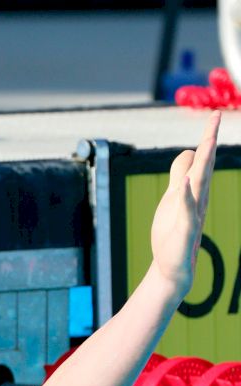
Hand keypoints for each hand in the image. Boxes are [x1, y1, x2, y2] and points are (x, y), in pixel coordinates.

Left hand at [150, 112, 219, 295]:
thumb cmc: (172, 234)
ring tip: (206, 142)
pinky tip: (185, 185)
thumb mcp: (173, 200)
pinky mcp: (186, 231)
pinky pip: (187, 212)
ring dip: (202, 164)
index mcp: (190, 190)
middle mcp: (196, 199)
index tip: (214, 115)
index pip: (198, 159)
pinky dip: (186, 199)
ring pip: (199, 185)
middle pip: (203, 166)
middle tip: (216, 117)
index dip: (205, 138)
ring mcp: (192, 214)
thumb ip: (180, 178)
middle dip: (208, 141)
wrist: (174, 267)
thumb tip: (187, 156)